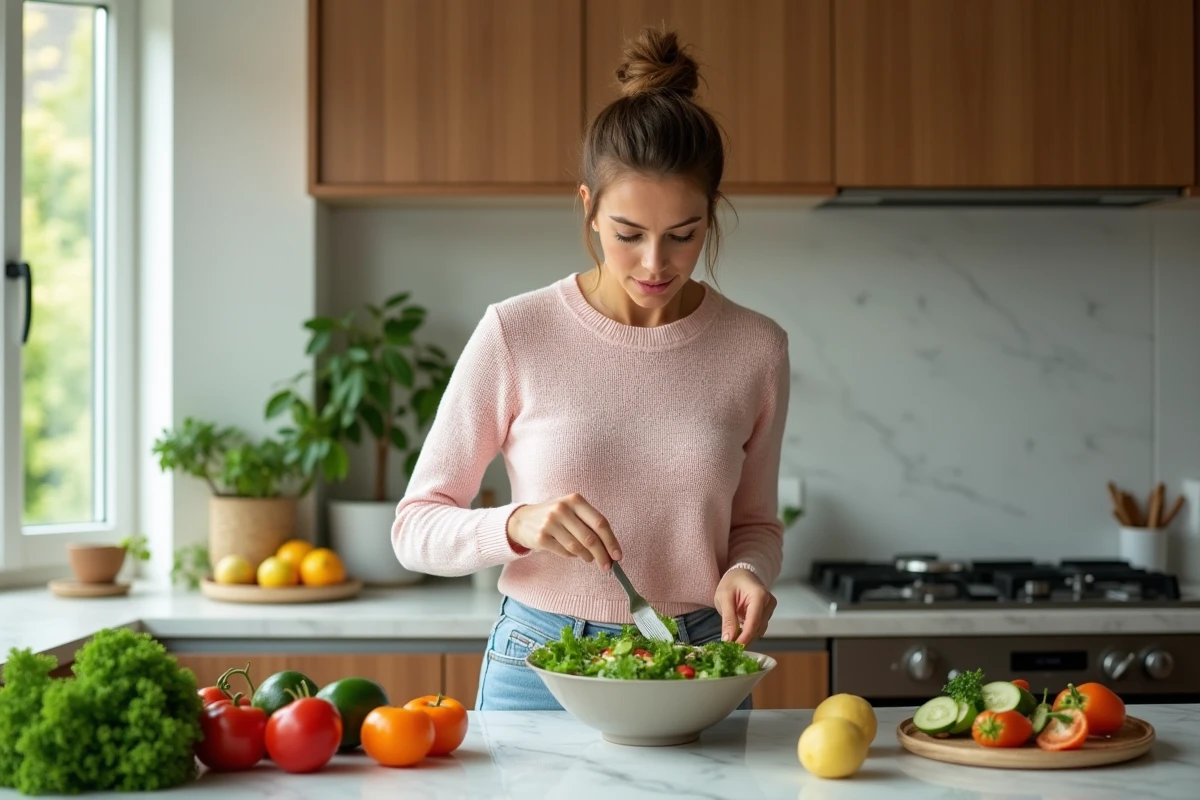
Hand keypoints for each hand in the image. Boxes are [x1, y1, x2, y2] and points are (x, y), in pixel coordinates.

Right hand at [506, 493, 621, 569]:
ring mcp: (550, 523)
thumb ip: (589, 524)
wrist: (521, 520)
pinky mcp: (541, 537)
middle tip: (608, 566)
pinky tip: (573, 553)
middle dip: (602, 555)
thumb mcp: (571, 511)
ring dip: (587, 556)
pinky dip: (572, 556)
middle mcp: (562, 509)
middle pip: (590, 538)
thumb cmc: (554, 516)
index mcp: (575, 500)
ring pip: (578, 547)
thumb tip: (610, 548)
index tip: (618, 555)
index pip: (600, 522)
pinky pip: (564, 552)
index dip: (611, 541)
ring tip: (589, 559)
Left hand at [714, 568, 776, 644]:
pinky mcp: (768, 613)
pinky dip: (748, 631)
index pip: (753, 622)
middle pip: (758, 628)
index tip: (733, 648)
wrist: (741, 573)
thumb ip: (727, 619)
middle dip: (743, 638)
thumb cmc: (732, 582)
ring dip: (746, 636)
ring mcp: (770, 608)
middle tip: (728, 645)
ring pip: (759, 630)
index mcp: (759, 596)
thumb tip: (728, 639)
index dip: (744, 638)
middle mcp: (769, 603)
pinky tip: (738, 631)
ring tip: (731, 637)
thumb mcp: (724, 597)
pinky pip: (758, 627)